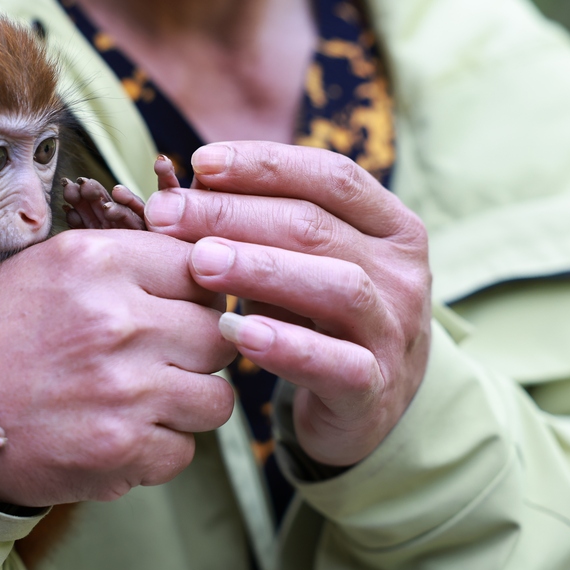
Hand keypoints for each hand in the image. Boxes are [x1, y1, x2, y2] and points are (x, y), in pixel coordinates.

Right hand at [0, 229, 235, 506]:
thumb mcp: (47, 268)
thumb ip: (121, 261)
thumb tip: (202, 263)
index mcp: (96, 262)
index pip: (202, 268)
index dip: (200, 294)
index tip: (185, 311)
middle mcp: (115, 320)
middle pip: (219, 335)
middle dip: (199, 352)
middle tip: (166, 361)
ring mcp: (122, 389)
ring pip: (217, 399)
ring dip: (188, 405)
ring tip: (146, 402)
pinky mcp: (118, 449)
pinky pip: (184, 451)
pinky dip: (157, 450)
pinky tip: (119, 435)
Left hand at [143, 142, 430, 466]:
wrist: (364, 408)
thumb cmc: (317, 320)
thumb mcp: (293, 264)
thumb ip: (255, 228)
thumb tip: (187, 186)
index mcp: (391, 226)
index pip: (331, 177)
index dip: (264, 164)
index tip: (199, 161)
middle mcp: (402, 273)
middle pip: (318, 227)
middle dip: (233, 214)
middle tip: (166, 214)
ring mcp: (395, 333)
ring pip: (338, 286)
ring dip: (261, 268)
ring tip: (199, 263)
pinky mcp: (375, 390)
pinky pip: (336, 364)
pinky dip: (285, 346)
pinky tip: (235, 331)